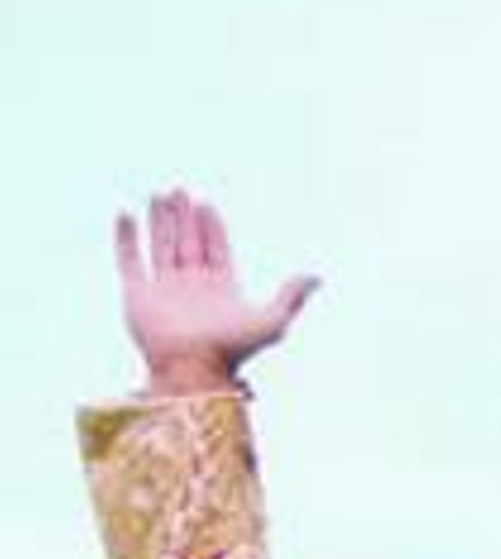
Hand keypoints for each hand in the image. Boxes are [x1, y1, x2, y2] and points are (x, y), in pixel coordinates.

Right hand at [116, 188, 318, 393]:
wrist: (192, 367)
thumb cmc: (233, 348)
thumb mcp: (272, 320)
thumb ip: (292, 296)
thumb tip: (317, 276)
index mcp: (220, 291)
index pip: (215, 250)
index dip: (212, 227)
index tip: (207, 204)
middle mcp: (190, 288)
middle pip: (188, 243)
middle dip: (184, 217)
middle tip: (180, 190)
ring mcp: (162, 291)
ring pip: (160, 246)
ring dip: (159, 221)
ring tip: (158, 194)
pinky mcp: (136, 295)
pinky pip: (129, 260)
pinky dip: (125, 238)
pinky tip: (126, 214)